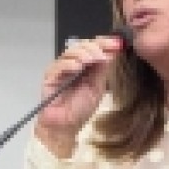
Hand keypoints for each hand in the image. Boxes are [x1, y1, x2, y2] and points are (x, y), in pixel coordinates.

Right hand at [35, 35, 123, 156]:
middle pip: (82, 46)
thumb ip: (102, 70)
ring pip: (70, 52)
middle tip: (105, 52)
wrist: (66, 126)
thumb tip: (110, 52)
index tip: (118, 43)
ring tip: (94, 58)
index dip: (105, 43)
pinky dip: (70, 64)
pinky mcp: (50, 76)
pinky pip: (59, 66)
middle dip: (96, 46)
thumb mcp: (97, 87)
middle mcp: (72, 64)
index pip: (94, 48)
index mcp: (86, 65)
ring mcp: (60, 69)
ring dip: (84, 53)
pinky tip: (78, 66)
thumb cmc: (80, 109)